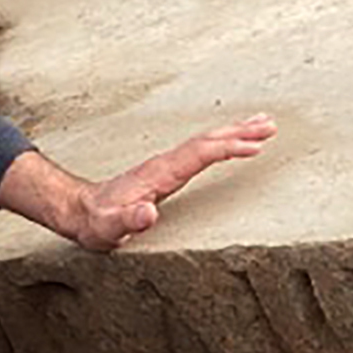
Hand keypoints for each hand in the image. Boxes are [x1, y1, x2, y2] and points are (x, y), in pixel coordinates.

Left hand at [0, 119, 275, 252]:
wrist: (82, 211)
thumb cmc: (98, 223)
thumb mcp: (110, 228)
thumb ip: (128, 221)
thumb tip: (148, 213)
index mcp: (160, 173)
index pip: (200, 154)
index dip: (228, 148)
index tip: (255, 146)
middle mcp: (165, 163)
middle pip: (208, 140)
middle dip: (240, 131)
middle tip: (271, 124)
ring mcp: (166, 164)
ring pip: (206, 142)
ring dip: (234, 132)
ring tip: (263, 124)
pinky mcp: (167, 170)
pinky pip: (201, 151)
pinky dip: (222, 143)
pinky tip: (233, 144)